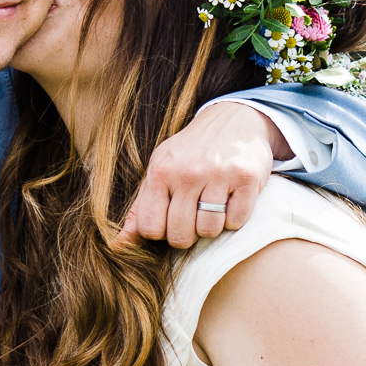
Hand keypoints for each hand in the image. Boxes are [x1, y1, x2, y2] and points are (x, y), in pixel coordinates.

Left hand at [121, 100, 279, 249]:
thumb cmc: (191, 153)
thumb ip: (140, 208)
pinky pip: (236, 221)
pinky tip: (231, 198)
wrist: (234, 119)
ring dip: (212, 225)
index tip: (171, 218)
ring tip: (213, 205)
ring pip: (209, 230)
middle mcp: (187, 172)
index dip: (161, 231)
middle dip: (187, 234)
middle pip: (180, 235)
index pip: (151, 229)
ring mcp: (218, 174)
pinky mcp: (245, 178)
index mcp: (160, 172)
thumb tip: (119, 245)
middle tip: (194, 215)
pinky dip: (235, 217)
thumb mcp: (160, 171)